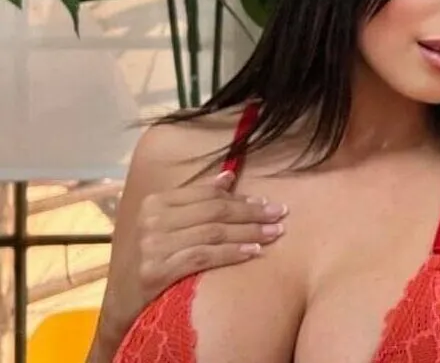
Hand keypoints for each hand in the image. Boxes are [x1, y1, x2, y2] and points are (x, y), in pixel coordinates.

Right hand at [136, 170, 287, 303]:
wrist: (121, 302)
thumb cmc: (150, 258)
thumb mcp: (166, 224)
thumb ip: (196, 201)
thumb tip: (228, 176)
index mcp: (155, 202)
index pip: (206, 195)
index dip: (239, 197)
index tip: (265, 201)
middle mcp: (152, 220)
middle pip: (214, 212)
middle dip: (251, 212)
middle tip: (279, 213)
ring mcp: (152, 246)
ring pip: (213, 233)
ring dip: (249, 232)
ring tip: (274, 233)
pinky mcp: (156, 272)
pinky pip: (203, 257)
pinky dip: (232, 253)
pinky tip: (253, 252)